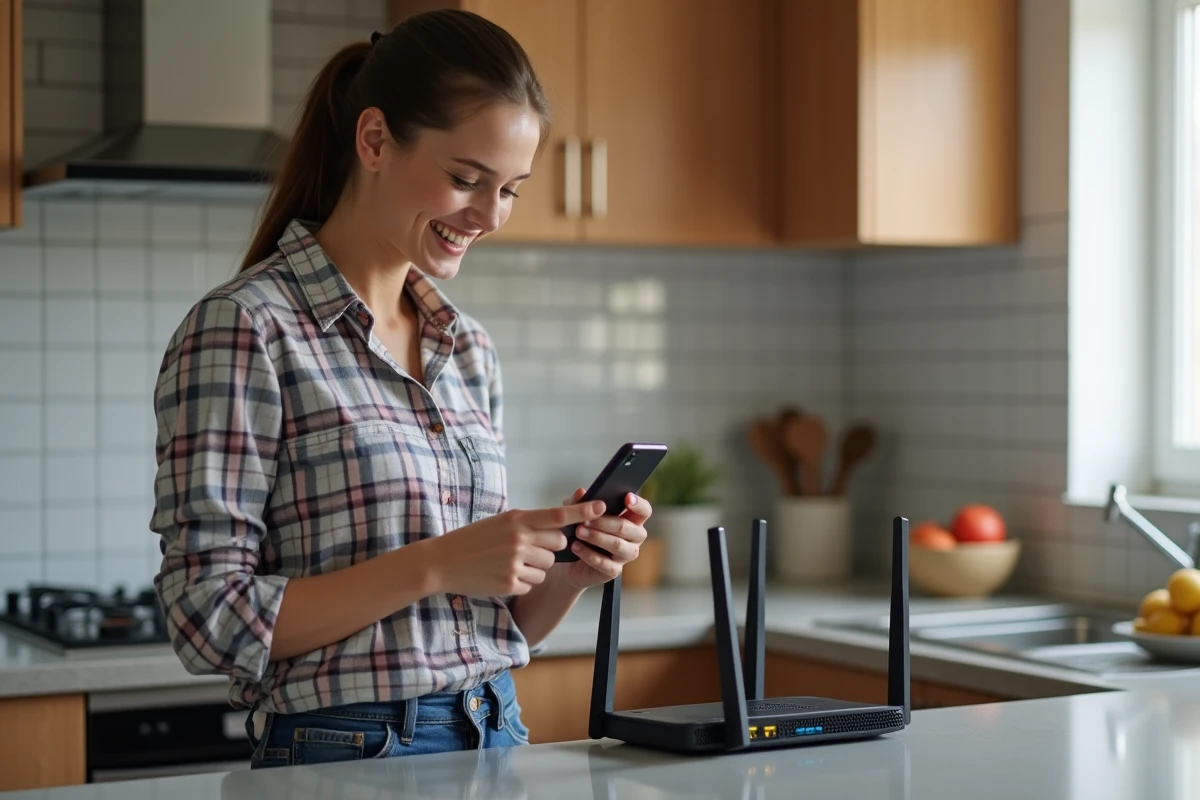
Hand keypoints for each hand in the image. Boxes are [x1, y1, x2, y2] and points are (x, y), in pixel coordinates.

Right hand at [430, 502, 606, 597]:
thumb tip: (560, 529)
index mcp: (517, 519)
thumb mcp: (500, 522)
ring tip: (510, 561)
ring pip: (548, 565)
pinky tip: (503, 574)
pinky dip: (524, 580)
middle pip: (559, 543)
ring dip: (536, 565)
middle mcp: (519, 539)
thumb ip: (528, 523)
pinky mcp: (511, 583)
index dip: (582, 511)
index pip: (558, 515)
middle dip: (551, 546)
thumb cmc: (474, 539)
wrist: (442, 562)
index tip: (602, 507)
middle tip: (528, 547)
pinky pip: (534, 582)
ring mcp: (515, 562)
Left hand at [559, 489, 653, 589]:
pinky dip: (589, 554)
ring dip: (597, 537)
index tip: (627, 498)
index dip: (638, 504)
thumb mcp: (577, 513)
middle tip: (586, 520)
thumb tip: (581, 492)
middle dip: (605, 522)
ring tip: (578, 532)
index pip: (644, 510)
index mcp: (631, 519)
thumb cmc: (582, 529)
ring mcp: (626, 555)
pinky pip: (605, 563)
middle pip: (627, 527)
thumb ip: (579, 502)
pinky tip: (576, 547)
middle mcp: (634, 537)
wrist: (570, 559)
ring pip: (617, 545)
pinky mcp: (614, 571)